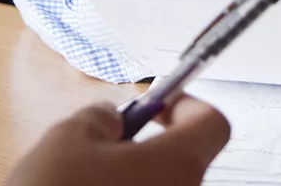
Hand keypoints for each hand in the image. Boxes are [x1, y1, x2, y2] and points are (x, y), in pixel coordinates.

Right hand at [5, 96, 229, 185]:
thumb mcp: (69, 138)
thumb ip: (102, 118)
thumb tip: (112, 120)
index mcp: (178, 164)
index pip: (212, 124)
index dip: (184, 105)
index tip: (156, 103)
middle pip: (184, 160)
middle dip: (149, 145)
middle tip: (109, 141)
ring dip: (133, 176)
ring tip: (86, 177)